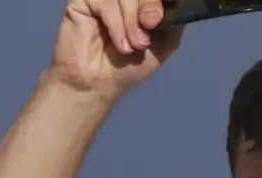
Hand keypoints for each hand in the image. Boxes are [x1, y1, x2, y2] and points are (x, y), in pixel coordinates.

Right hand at [47, 0, 183, 99]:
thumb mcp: (165, 41)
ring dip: (132, 20)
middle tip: (151, 25)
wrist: (97, 86)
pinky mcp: (82, 0)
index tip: (161, 17)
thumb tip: (179, 0)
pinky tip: (120, 43)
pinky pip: (106, 0)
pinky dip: (117, 23)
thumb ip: (176, 16)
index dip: (161, 0)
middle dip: (150, 4)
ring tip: (133, 44)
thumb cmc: (128, 66)